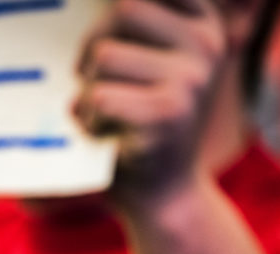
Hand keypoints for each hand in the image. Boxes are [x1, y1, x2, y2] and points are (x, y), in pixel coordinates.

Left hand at [73, 0, 225, 208]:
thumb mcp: (143, 63)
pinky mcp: (169, 113)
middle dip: (93, 51)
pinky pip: (98, 96)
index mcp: (202, 24)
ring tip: (105, 117)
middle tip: (98, 87)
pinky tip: (104, 135)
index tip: (107, 42)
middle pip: (121, 11)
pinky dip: (87, 119)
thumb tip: (98, 7)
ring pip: (102, 56)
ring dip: (86, 92)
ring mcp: (192, 78)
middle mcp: (207, 44)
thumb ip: (127, 27)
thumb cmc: (135, 125)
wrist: (160, 195)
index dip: (112, 14)